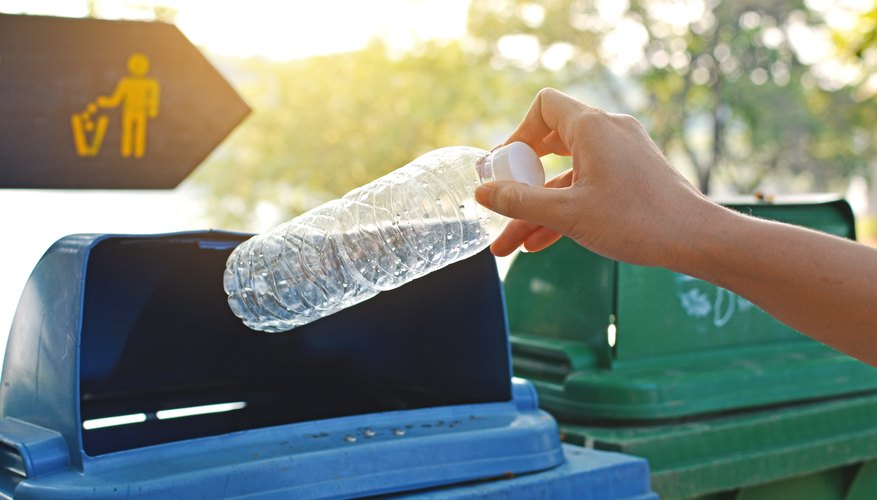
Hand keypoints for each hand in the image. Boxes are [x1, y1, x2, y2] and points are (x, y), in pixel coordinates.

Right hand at [475, 88, 714, 269]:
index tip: (504, 167)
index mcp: (592, 128)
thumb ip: (520, 203)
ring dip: (537, 207)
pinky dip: (563, 209)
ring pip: (567, 175)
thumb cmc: (637, 221)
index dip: (517, 134)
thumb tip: (482, 194)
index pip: (544, 106)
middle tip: (500, 202)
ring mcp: (622, 154)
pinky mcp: (632, 177)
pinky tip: (539, 242)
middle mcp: (608, 132)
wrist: (697, 239)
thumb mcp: (568, 213)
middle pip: (550, 143)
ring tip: (507, 244)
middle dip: (520, 180)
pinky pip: (587, 186)